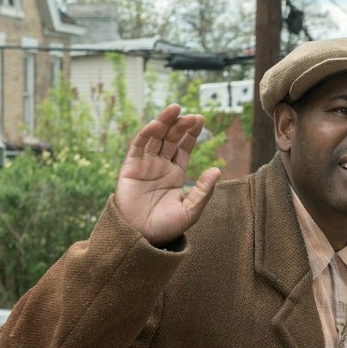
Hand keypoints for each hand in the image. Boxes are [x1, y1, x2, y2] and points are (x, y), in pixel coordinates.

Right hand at [116, 104, 220, 246]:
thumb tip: (217, 169)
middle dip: (181, 125)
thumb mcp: (190, 210)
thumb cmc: (166, 228)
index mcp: (175, 174)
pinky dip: (147, 133)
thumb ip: (203, 190)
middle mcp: (160, 166)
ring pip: (156, 137)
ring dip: (165, 122)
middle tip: (192, 115)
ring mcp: (145, 165)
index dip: (191, 133)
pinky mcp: (130, 167)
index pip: (184, 148)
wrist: (141, 238)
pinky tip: (158, 124)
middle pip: (171, 138)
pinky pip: (138, 146)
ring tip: (176, 109)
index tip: (200, 119)